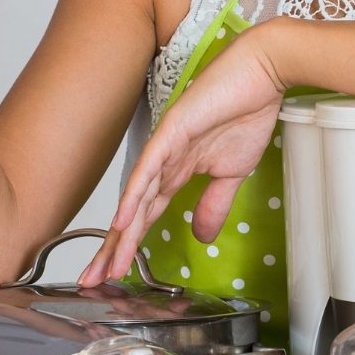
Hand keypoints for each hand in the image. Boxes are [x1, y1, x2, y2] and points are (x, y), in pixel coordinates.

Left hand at [78, 30, 285, 284]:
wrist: (262, 72)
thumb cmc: (248, 111)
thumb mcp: (232, 173)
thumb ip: (214, 204)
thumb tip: (202, 237)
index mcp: (176, 170)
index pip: (146, 216)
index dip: (129, 246)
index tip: (115, 274)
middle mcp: (163, 161)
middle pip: (132, 214)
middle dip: (112, 250)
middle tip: (92, 281)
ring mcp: (165, 146)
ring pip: (136, 198)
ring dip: (119, 235)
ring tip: (104, 265)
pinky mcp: (173, 130)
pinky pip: (150, 169)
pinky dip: (135, 196)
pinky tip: (122, 221)